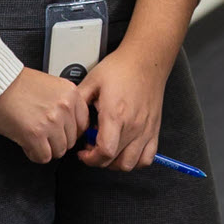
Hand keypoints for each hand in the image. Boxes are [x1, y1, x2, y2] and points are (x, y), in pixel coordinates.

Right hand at [0, 67, 88, 163]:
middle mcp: (65, 107)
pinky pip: (43, 157)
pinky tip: (27, 144)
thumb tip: (70, 124)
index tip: (62, 132)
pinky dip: (34, 154)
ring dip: (46, 148)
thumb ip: (63, 103)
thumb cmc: (15, 84)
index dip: (70, 131)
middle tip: (44, 136)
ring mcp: (51, 122)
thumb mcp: (50, 86)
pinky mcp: (35, 135)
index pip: (83, 123)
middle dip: (57, 140)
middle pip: (72, 139)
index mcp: (71, 93)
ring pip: (59, 151)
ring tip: (34, 139)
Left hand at [77, 42, 170, 170]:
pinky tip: (126, 150)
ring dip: (115, 163)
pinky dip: (136, 161)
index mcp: (115, 115)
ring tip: (108, 149)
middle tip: (92, 147)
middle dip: (98, 160)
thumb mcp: (92, 81)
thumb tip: (70, 121)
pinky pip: (147, 158)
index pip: (104, 152)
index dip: (90, 158)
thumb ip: (78, 103)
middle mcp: (133, 126)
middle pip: (114, 161)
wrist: (146, 60)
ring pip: (130, 164)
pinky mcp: (154, 129)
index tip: (83, 152)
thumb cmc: (121, 68)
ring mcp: (145, 130)